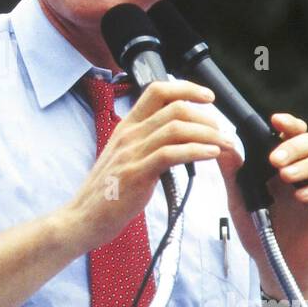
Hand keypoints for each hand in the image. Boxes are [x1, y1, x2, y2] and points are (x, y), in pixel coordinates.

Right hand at [62, 79, 227, 254]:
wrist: (83, 218)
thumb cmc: (106, 192)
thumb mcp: (124, 157)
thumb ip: (146, 143)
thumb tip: (176, 138)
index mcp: (126, 126)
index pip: (156, 90)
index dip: (186, 88)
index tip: (207, 96)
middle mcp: (129, 134)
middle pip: (173, 107)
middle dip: (205, 115)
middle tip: (221, 130)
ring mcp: (131, 153)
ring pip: (176, 128)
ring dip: (207, 134)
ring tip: (224, 144)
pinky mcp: (136, 174)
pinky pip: (171, 154)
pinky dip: (196, 151)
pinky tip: (210, 155)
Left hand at [216, 112, 307, 298]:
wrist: (274, 265)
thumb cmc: (258, 229)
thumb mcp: (239, 200)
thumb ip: (232, 173)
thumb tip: (219, 143)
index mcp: (282, 164)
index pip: (292, 134)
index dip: (288, 123)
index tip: (274, 119)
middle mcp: (303, 172)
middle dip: (293, 146)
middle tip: (274, 160)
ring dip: (305, 165)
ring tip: (285, 177)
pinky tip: (300, 196)